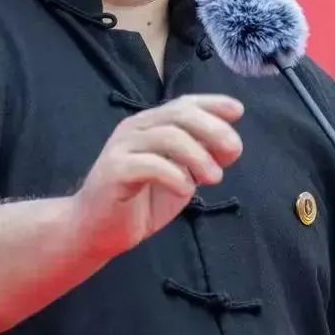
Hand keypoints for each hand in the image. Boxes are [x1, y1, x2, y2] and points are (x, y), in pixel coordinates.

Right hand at [71, 94, 244, 260]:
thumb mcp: (179, 175)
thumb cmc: (139, 201)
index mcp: (151, 125)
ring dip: (198, 155)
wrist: (96, 230)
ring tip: (214, 178)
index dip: (212, 104)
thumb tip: (231, 145)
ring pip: (168, 136)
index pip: (184, 103)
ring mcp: (122, 148)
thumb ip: (200, 158)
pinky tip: (186, 189)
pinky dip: (175, 175)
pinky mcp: (114, 171)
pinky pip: (150, 164)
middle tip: (233, 151)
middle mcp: (135, 129)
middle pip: (179, 114)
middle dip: (213, 129)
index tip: (238, 111)